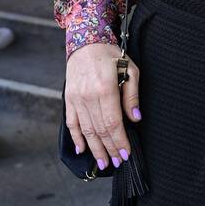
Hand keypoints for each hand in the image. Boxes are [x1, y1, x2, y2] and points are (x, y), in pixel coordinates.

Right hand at [64, 40, 140, 168]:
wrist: (85, 42)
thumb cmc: (110, 56)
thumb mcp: (130, 69)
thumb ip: (131, 95)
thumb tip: (135, 118)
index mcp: (105, 88)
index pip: (112, 122)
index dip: (119, 140)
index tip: (126, 153)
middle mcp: (88, 96)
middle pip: (99, 129)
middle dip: (109, 149)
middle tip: (117, 162)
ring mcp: (76, 98)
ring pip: (85, 130)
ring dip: (95, 149)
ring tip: (103, 163)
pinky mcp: (69, 99)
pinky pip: (72, 123)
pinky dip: (77, 138)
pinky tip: (82, 150)